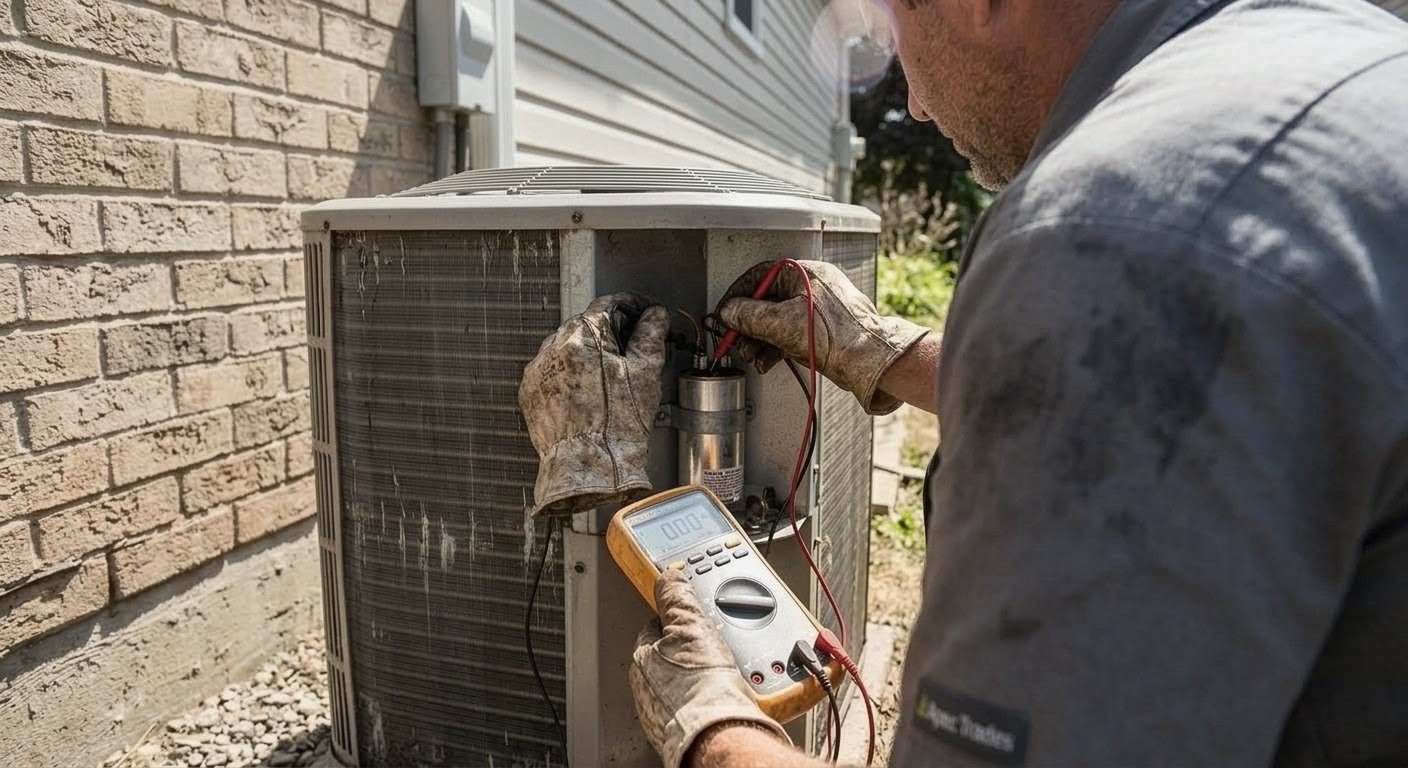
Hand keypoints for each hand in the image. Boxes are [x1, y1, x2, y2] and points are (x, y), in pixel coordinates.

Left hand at [517, 292, 668, 516]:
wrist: (589, 466)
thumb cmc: (616, 427)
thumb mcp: (645, 375)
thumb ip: (650, 336)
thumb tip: (654, 316)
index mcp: (584, 337)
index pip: (609, 304)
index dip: (632, 307)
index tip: (642, 314)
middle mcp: (554, 348)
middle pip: (586, 325)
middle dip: (609, 334)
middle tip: (630, 354)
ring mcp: (539, 370)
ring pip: (567, 347)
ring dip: (587, 355)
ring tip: (607, 383)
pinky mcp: (530, 392)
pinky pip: (552, 372)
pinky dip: (569, 376)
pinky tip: (587, 396)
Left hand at [630, 568, 789, 767]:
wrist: (720, 735)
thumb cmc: (702, 687)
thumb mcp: (691, 624)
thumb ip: (677, 597)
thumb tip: (668, 576)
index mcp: (642, 659)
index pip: (656, 625)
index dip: (680, 617)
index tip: (696, 615)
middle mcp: (647, 687)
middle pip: (671, 653)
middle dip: (693, 647)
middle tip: (716, 648)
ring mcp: (664, 710)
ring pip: (686, 678)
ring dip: (704, 673)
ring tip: (726, 673)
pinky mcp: (684, 727)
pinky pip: (699, 701)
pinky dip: (712, 696)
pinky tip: (726, 695)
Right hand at [717, 260, 929, 414]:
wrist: (868, 360)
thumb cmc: (838, 336)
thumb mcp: (781, 324)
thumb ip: (748, 316)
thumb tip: (729, 312)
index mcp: (804, 273)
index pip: (759, 276)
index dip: (737, 295)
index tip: (724, 311)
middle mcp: (811, 287)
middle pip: (766, 301)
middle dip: (747, 324)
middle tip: (734, 339)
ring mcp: (816, 309)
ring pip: (777, 320)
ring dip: (759, 339)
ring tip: (750, 354)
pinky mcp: (820, 330)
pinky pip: (789, 333)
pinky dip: (775, 347)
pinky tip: (766, 361)